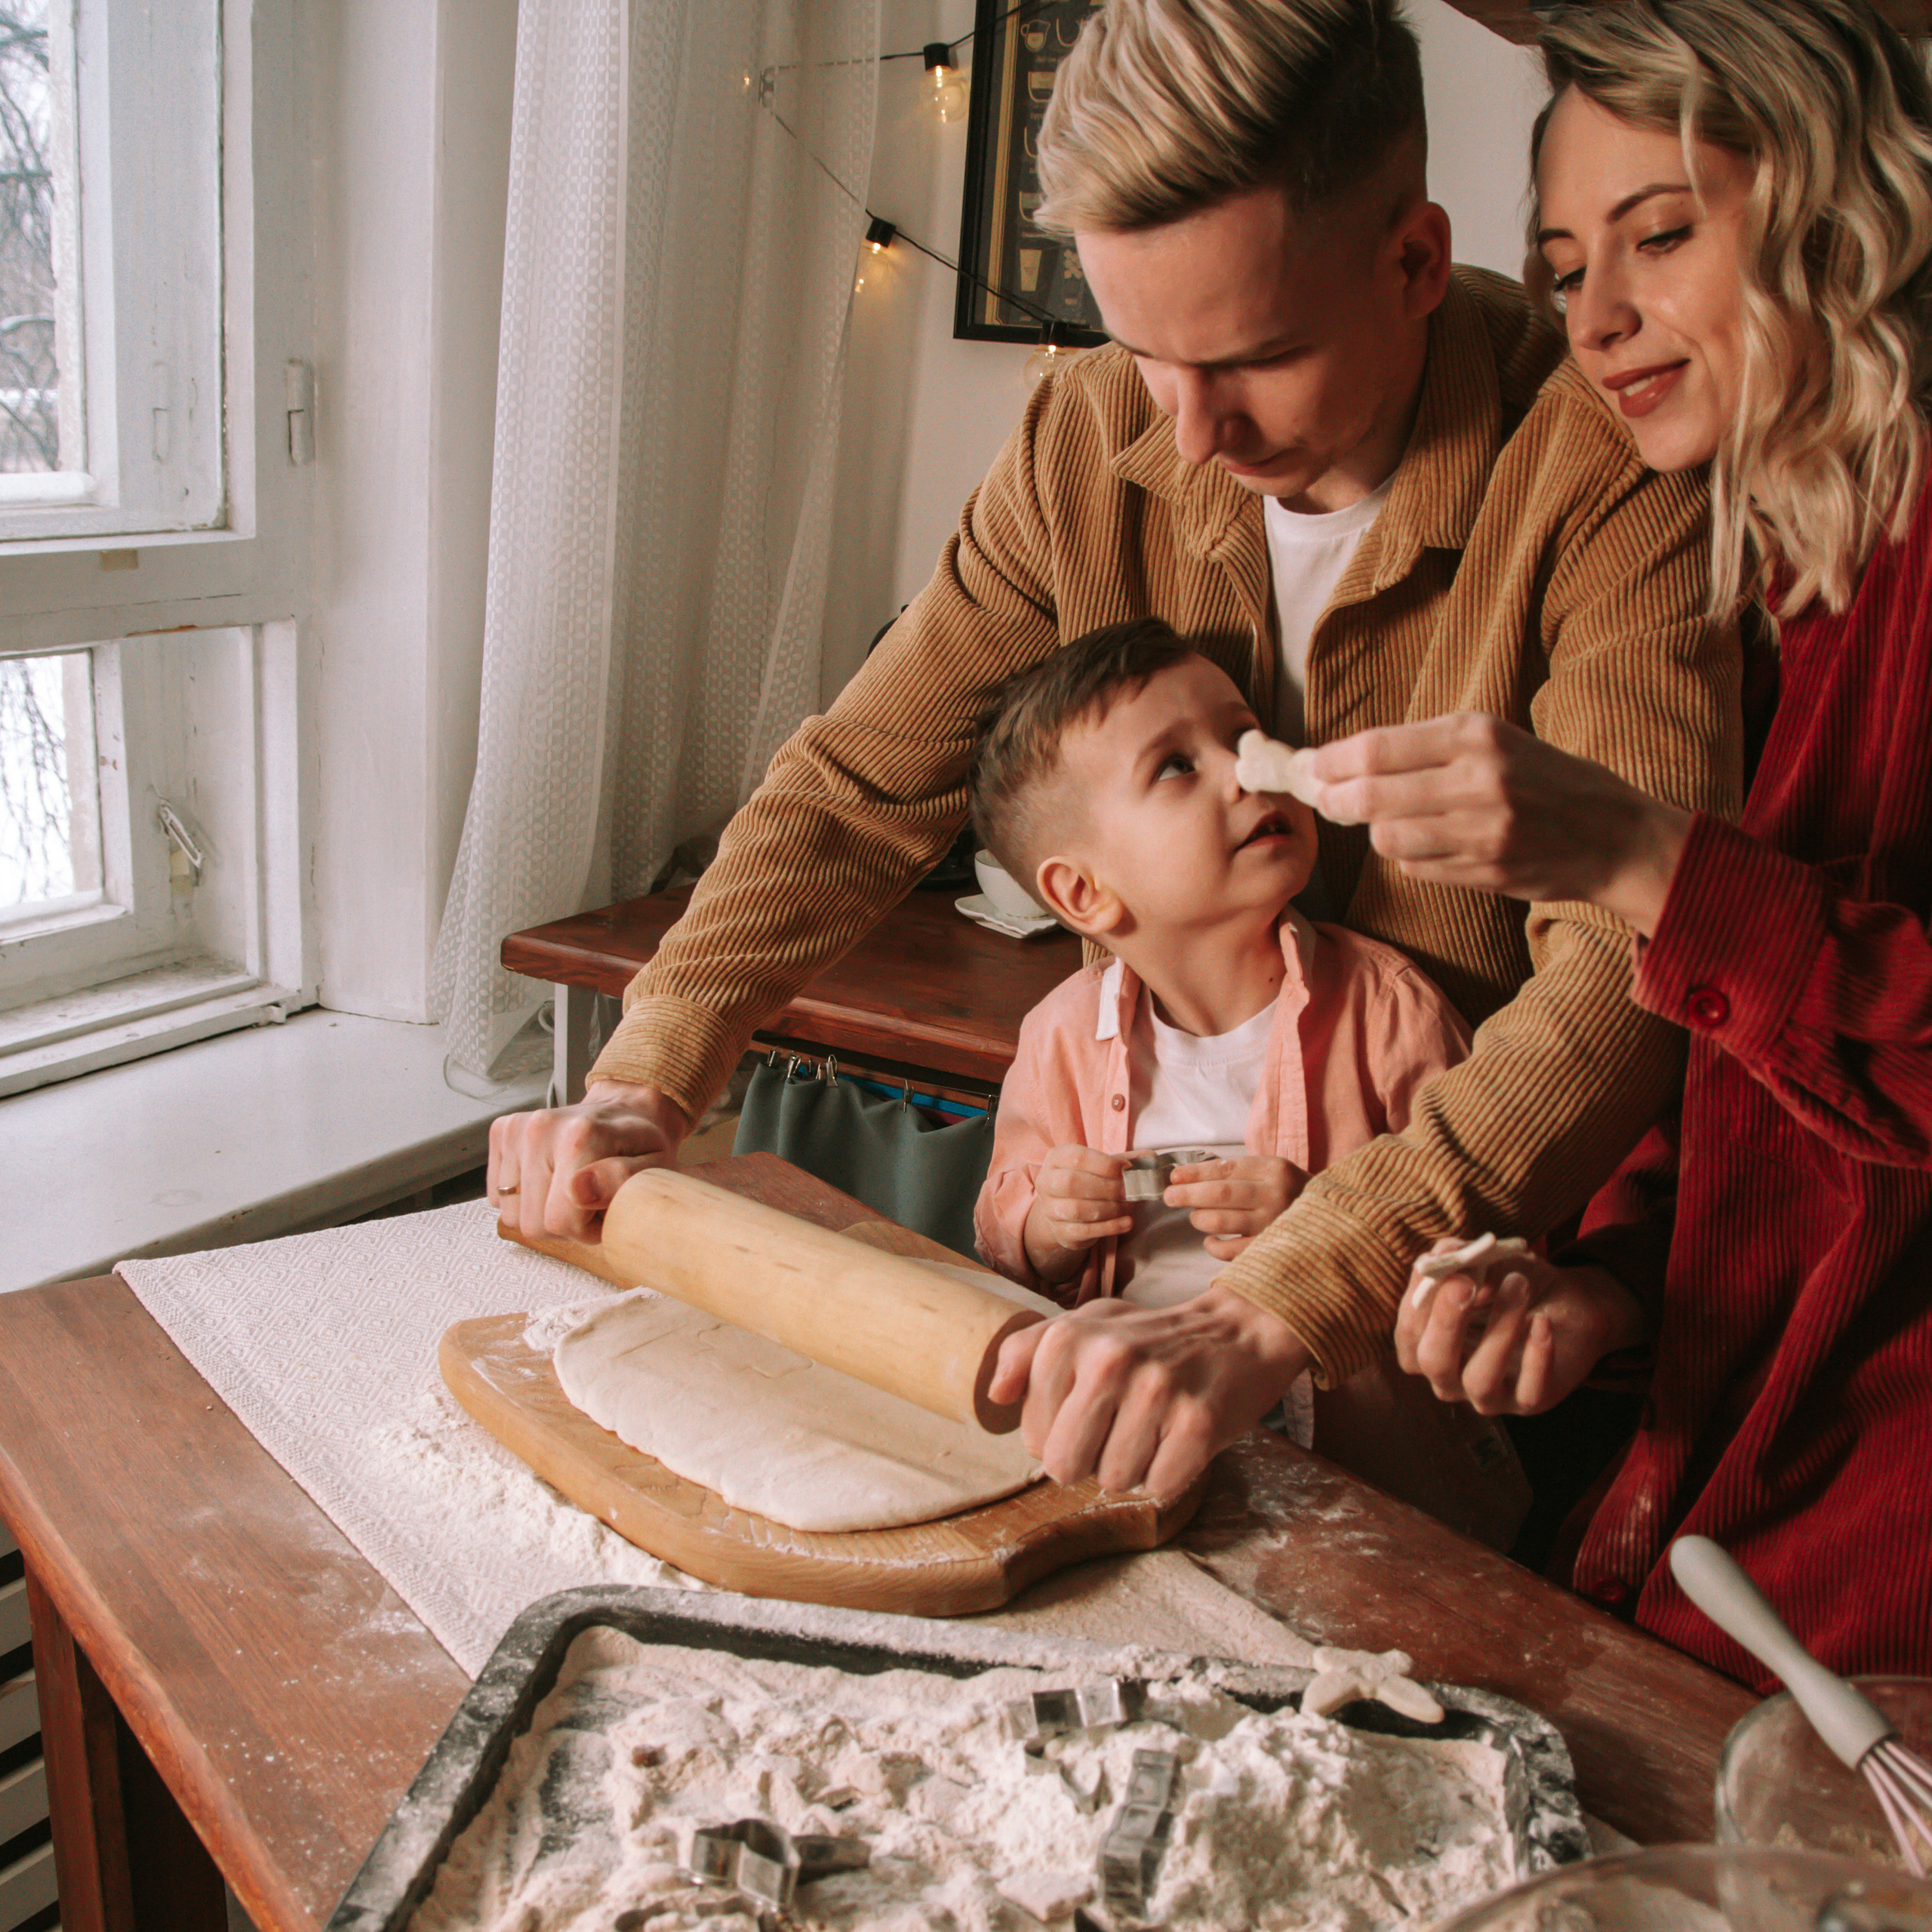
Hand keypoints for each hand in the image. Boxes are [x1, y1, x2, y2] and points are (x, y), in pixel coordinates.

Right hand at [488, 1080, 688, 1240]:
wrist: (624, 1109)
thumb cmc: (640, 1144)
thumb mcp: (653, 1168)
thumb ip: (621, 1181)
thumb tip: (578, 1191)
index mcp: (580, 1137)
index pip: (560, 1221)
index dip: (587, 1228)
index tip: (603, 1209)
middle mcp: (541, 1129)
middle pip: (533, 1223)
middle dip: (564, 1222)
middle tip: (589, 1199)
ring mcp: (516, 1129)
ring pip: (513, 1214)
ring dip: (542, 1211)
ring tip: (570, 1188)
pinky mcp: (501, 1132)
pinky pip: (498, 1195)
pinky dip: (524, 1196)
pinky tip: (549, 1177)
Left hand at [987, 1282, 1309, 1498]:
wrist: (1237, 1332)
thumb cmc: (1150, 1338)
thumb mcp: (1085, 1325)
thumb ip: (1027, 1351)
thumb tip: (995, 1394)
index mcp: (1070, 1338)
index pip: (1032, 1436)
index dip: (1060, 1434)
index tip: (1092, 1408)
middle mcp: (1110, 1360)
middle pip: (1063, 1466)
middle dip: (1089, 1459)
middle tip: (1120, 1426)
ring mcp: (1156, 1390)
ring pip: (1112, 1481)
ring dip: (1133, 1465)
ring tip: (1153, 1425)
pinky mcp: (1198, 1423)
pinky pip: (1159, 1486)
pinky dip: (1170, 1473)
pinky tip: (1180, 1436)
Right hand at [1023, 1145, 1131, 1283]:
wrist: (1065, 1211)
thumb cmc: (1087, 1181)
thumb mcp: (1103, 1166)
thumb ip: (1126, 1161)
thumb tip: (1151, 1157)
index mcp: (1056, 1158)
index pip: (1077, 1158)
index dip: (1104, 1164)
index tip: (1126, 1169)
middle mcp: (1046, 1181)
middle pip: (1071, 1183)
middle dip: (1106, 1188)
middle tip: (1129, 1191)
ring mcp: (1049, 1209)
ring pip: (1076, 1209)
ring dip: (1108, 1208)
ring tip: (1128, 1207)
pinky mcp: (1059, 1231)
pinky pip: (1083, 1231)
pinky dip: (1109, 1227)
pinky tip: (1127, 1223)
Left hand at [1163, 1154, 1305, 1259]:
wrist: (1330, 1222)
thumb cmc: (1289, 1193)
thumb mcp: (1270, 1172)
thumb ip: (1238, 1172)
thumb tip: (1188, 1175)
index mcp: (1275, 1170)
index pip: (1224, 1169)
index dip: (1194, 1173)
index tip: (1174, 1176)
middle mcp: (1275, 1195)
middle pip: (1219, 1193)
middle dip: (1187, 1194)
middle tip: (1168, 1196)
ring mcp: (1273, 1225)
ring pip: (1221, 1221)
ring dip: (1199, 1218)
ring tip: (1194, 1216)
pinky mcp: (1270, 1251)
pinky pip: (1229, 1251)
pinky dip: (1213, 1246)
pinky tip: (1210, 1240)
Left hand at [1304, 713, 1691, 935]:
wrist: (1614, 835)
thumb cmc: (1547, 779)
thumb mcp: (1496, 741)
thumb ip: (1428, 747)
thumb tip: (1350, 760)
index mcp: (1477, 736)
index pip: (1378, 748)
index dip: (1332, 760)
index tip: (1311, 765)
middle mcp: (1478, 781)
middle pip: (1371, 795)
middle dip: (1335, 799)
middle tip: (1325, 798)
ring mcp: (1482, 832)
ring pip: (1388, 837)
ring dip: (1376, 831)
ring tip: (1387, 819)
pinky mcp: (1485, 872)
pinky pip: (1417, 866)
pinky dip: (1410, 856)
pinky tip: (1429, 844)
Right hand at [1394, 1244, 1646, 1415]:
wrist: (1570, 1308)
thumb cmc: (1513, 1286)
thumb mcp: (1487, 1266)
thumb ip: (1461, 1259)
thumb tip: (1442, 1252)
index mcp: (1429, 1346)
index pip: (1409, 1333)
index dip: (1417, 1301)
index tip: (1436, 1263)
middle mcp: (1451, 1378)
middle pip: (1434, 1362)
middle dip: (1446, 1322)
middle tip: (1464, 1284)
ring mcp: (1489, 1395)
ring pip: (1480, 1380)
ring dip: (1498, 1330)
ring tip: (1517, 1284)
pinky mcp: (1530, 1402)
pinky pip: (1529, 1390)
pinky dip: (1535, 1356)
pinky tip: (1543, 1322)